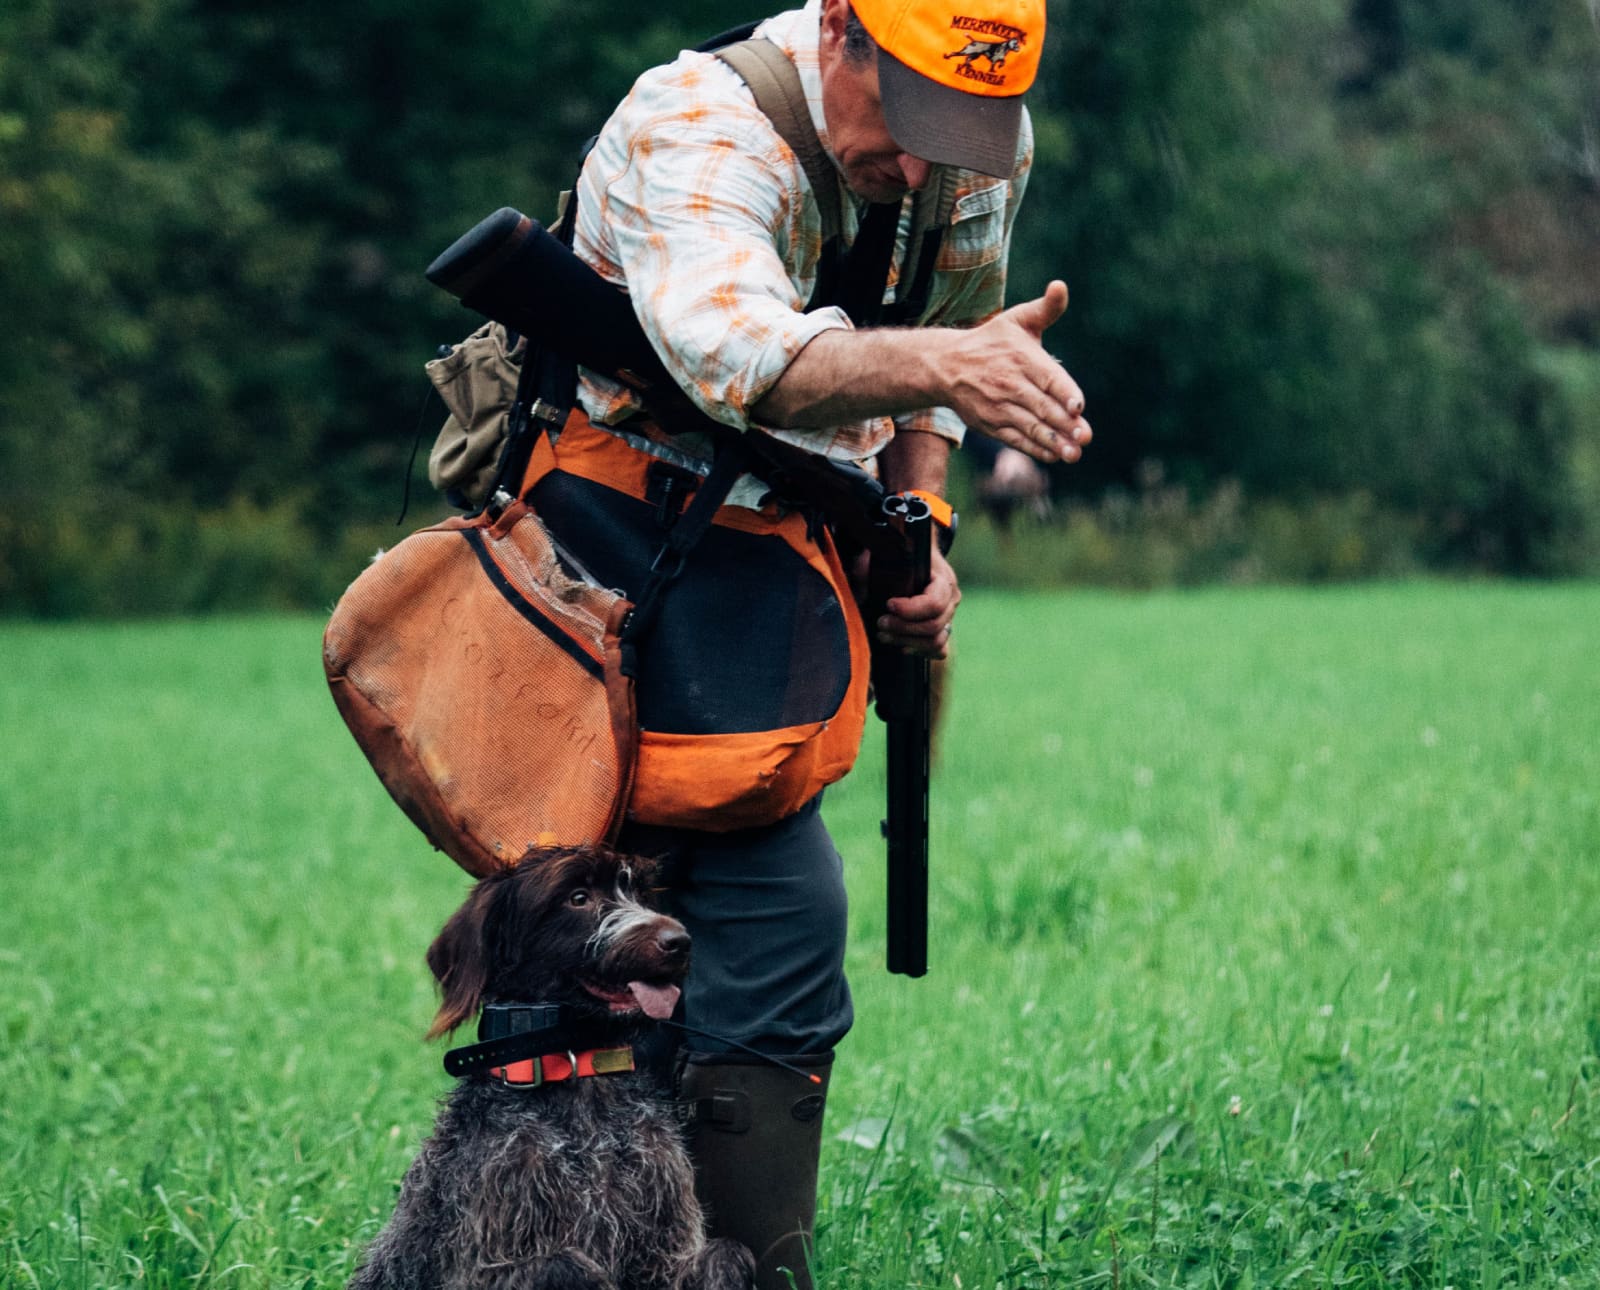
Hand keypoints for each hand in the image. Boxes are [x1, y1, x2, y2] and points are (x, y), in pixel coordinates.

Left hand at [877, 544, 959, 658]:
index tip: (887, 605)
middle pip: (934, 625)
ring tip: (884, 636)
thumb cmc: (901, 561)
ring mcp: (949, 617)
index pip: (934, 603)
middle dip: (903, 628)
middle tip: (880, 623)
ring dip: (907, 641)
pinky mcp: (944, 630)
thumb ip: (873, 566)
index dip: (910, 610)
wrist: (916, 562)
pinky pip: (939, 650)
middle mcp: (951, 600)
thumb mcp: (886, 557)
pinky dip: (920, 650)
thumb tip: (860, 577)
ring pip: (936, 641)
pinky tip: (901, 646)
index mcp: (943, 580)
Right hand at [941, 281, 1092, 463]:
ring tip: (1073, 453)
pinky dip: (1034, 449)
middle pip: (1042, 407)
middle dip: (1064, 424)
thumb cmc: (991, 342)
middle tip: (1085, 437)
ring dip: (1053, 442)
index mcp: (1021, 357)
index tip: (1078, 407)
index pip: (1047, 378)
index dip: (1064, 393)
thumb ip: (1046, 308)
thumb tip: (1060, 286)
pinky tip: (1053, 455)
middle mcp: (1010, 383)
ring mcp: (999, 407)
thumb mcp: (1017, 320)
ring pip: (1030, 427)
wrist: (946, 366)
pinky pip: (1015, 439)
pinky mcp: (990, 424)